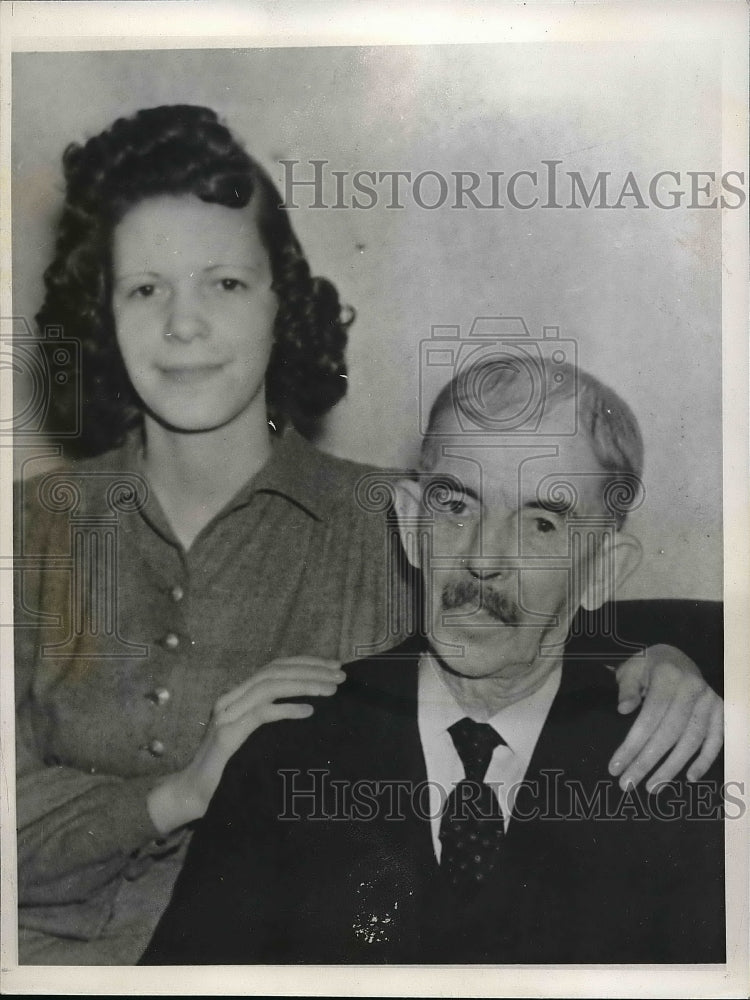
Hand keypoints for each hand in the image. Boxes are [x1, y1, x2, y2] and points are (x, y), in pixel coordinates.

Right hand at [147, 656, 343, 833]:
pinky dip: (286, 710)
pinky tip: (308, 711)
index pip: (275, 667)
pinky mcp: (227, 735)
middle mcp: (231, 698)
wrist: (192, 794)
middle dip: (311, 670)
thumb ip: (272, 719)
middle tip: (340, 674)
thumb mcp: (255, 737)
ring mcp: (227, 715)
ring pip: (269, 687)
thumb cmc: (228, 769)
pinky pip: (260, 715)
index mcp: (239, 695)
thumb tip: (311, 709)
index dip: (306, 662)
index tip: (334, 665)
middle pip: (275, 671)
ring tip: (331, 689)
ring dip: (304, 685)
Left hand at [608, 644, 722, 792]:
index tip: (615, 767)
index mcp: (668, 676)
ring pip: (691, 741)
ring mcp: (709, 700)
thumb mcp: (631, 669)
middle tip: (628, 784)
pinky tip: (690, 778)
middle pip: (669, 733)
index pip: (649, 717)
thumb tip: (623, 709)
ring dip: (671, 768)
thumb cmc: (647, 666)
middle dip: (647, 762)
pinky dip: (705, 760)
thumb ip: (627, 689)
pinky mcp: (720, 711)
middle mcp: (692, 688)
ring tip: (652, 787)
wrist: (675, 656)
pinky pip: (715, 740)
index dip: (632, 745)